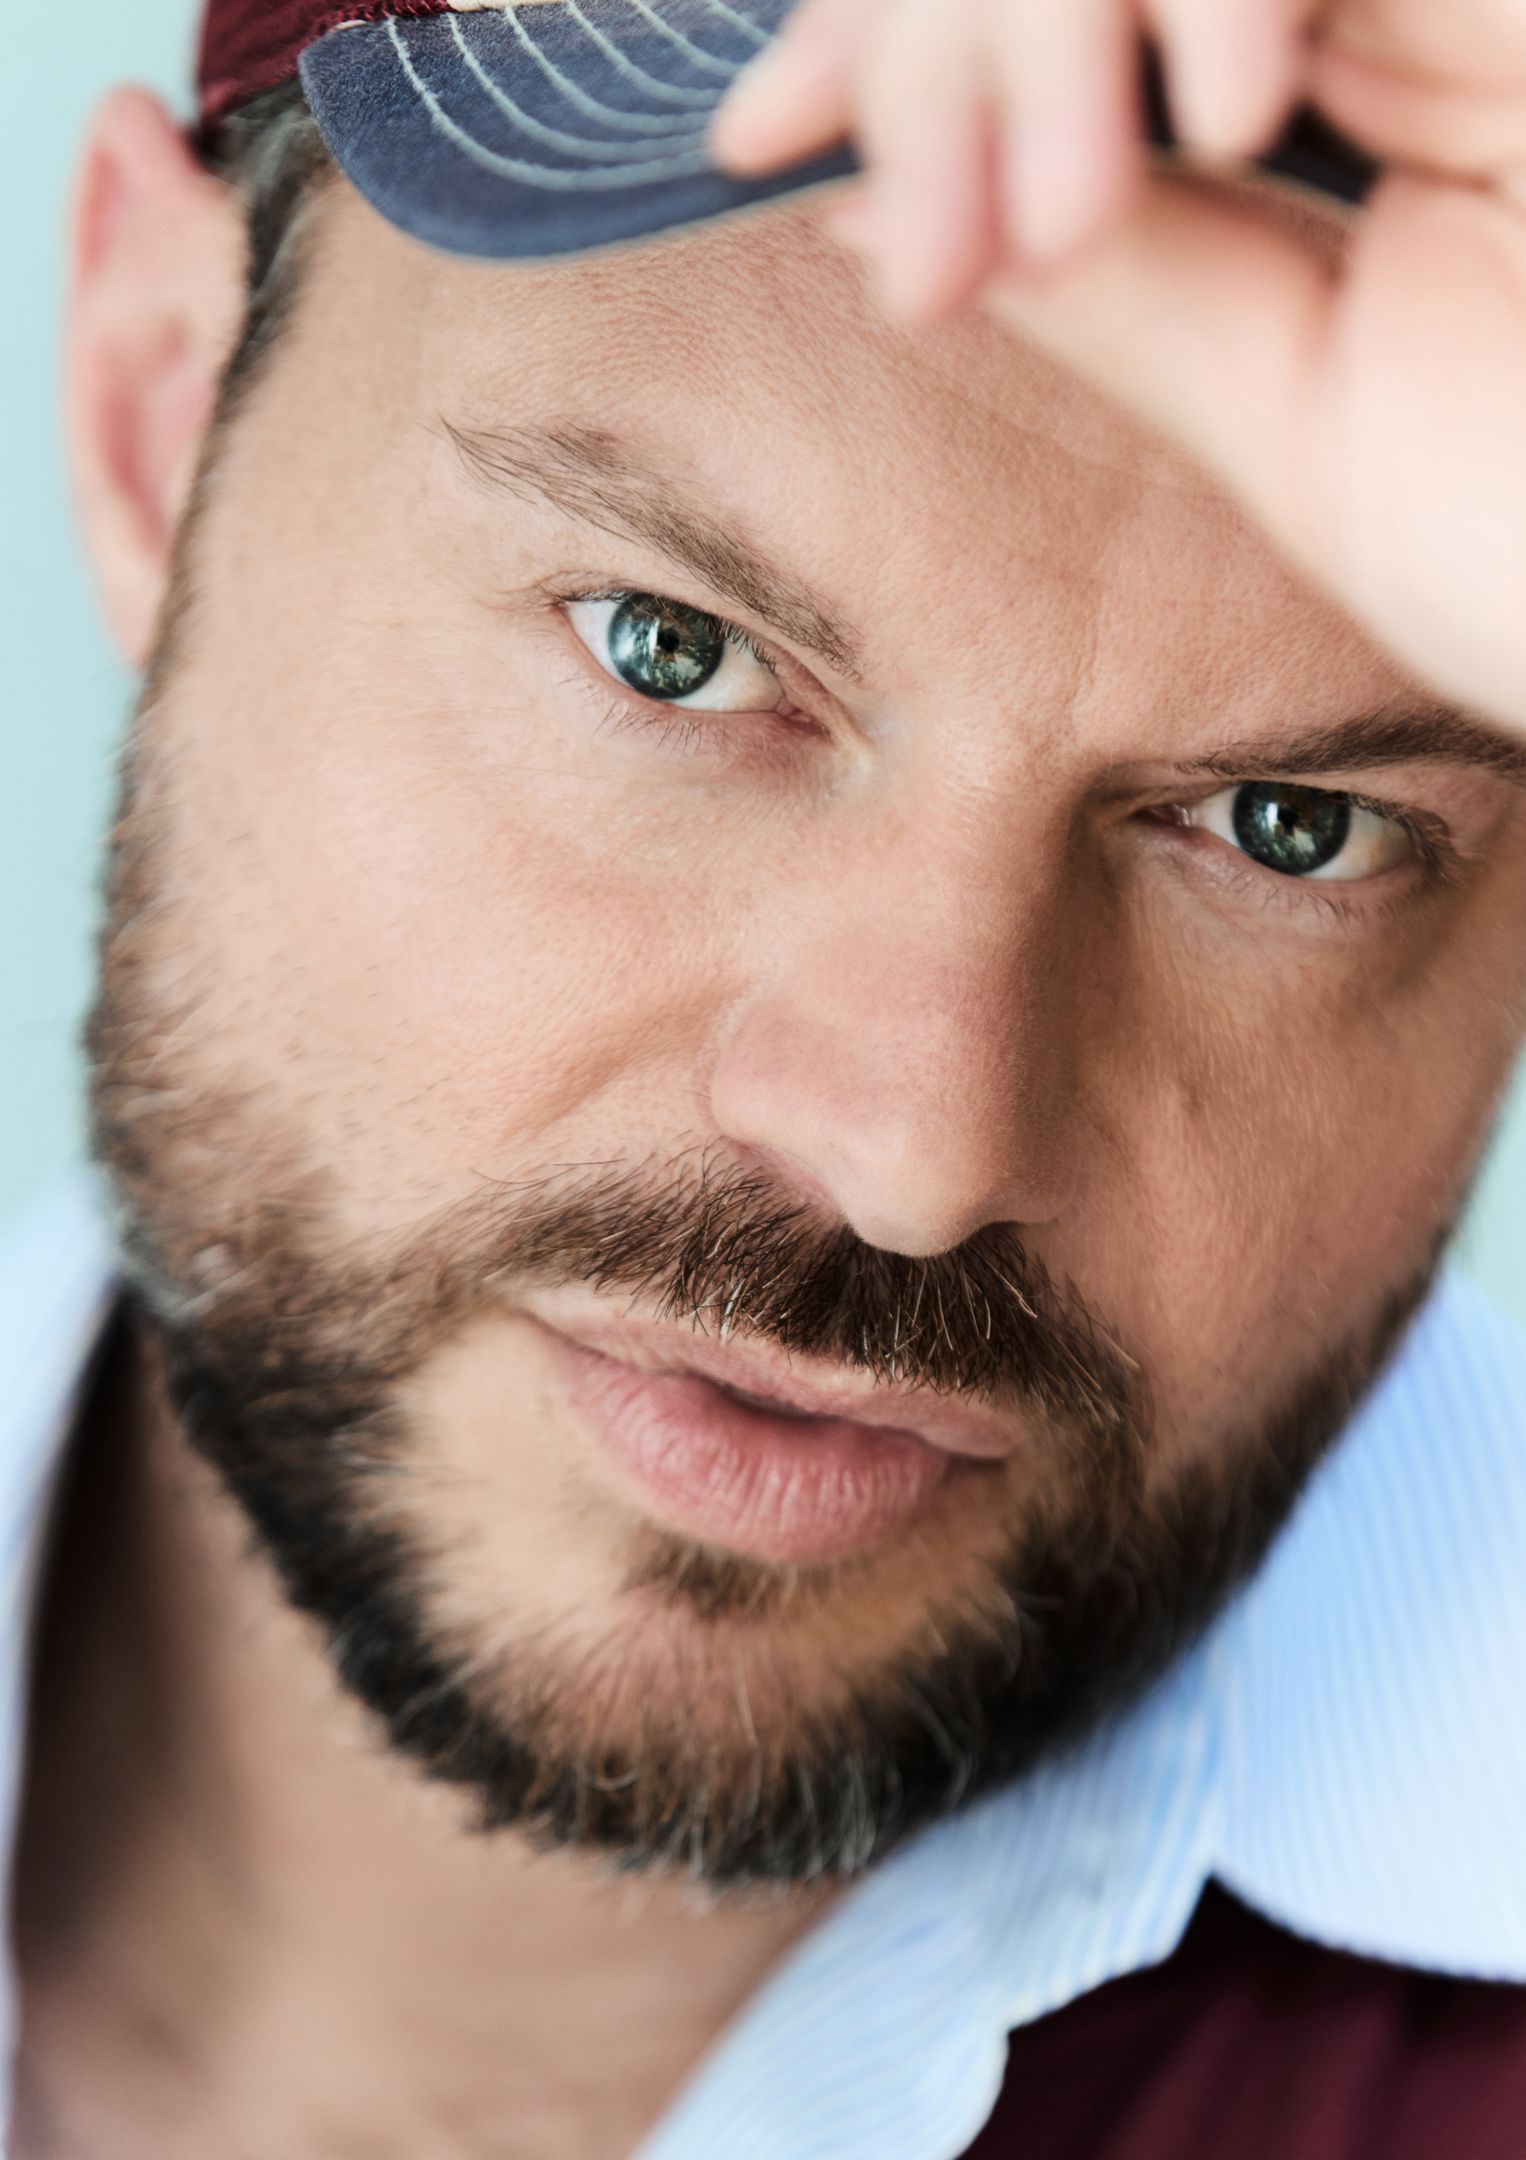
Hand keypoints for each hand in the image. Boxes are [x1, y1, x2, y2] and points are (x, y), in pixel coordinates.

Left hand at [713, 2, 1525, 730]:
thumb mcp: (1299, 409)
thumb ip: (1133, 276)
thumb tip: (895, 205)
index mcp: (1382, 50)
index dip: (916, 23)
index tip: (759, 132)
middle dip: (936, 6)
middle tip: (805, 134)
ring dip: (1027, 16)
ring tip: (1003, 219)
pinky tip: (1155, 151)